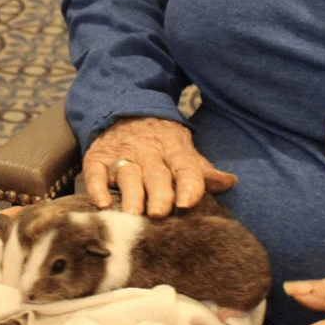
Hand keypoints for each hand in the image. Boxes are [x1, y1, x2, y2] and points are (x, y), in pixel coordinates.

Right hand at [84, 117, 236, 216]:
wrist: (123, 109)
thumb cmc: (159, 139)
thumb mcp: (182, 148)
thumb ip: (201, 169)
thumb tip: (229, 182)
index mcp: (173, 148)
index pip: (185, 166)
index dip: (188, 184)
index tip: (188, 203)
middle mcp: (147, 151)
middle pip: (155, 173)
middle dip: (158, 193)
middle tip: (159, 213)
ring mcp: (121, 154)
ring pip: (127, 174)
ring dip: (130, 194)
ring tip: (132, 214)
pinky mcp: (96, 158)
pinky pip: (95, 174)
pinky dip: (97, 188)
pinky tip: (102, 203)